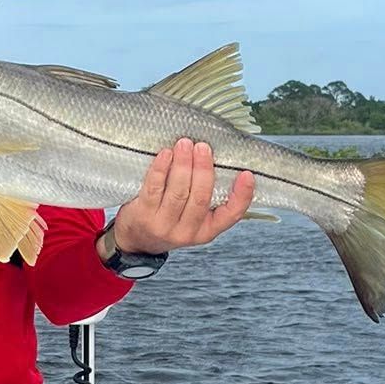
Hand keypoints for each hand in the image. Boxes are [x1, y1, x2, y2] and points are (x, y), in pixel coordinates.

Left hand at [110, 138, 255, 252]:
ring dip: (183, 165)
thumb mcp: (194, 218)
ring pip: (178, 192)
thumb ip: (207, 196)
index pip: (231, 215)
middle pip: (200, 198)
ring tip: (185, 144)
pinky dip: (161, 169)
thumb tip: (218, 159)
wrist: (137, 239)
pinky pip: (154, 188)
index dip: (242, 195)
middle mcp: (187, 232)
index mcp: (207, 230)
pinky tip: (166, 154)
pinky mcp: (143, 215)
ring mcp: (164, 226)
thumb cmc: (170, 220)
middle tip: (203, 147)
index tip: (247, 173)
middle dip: (203, 169)